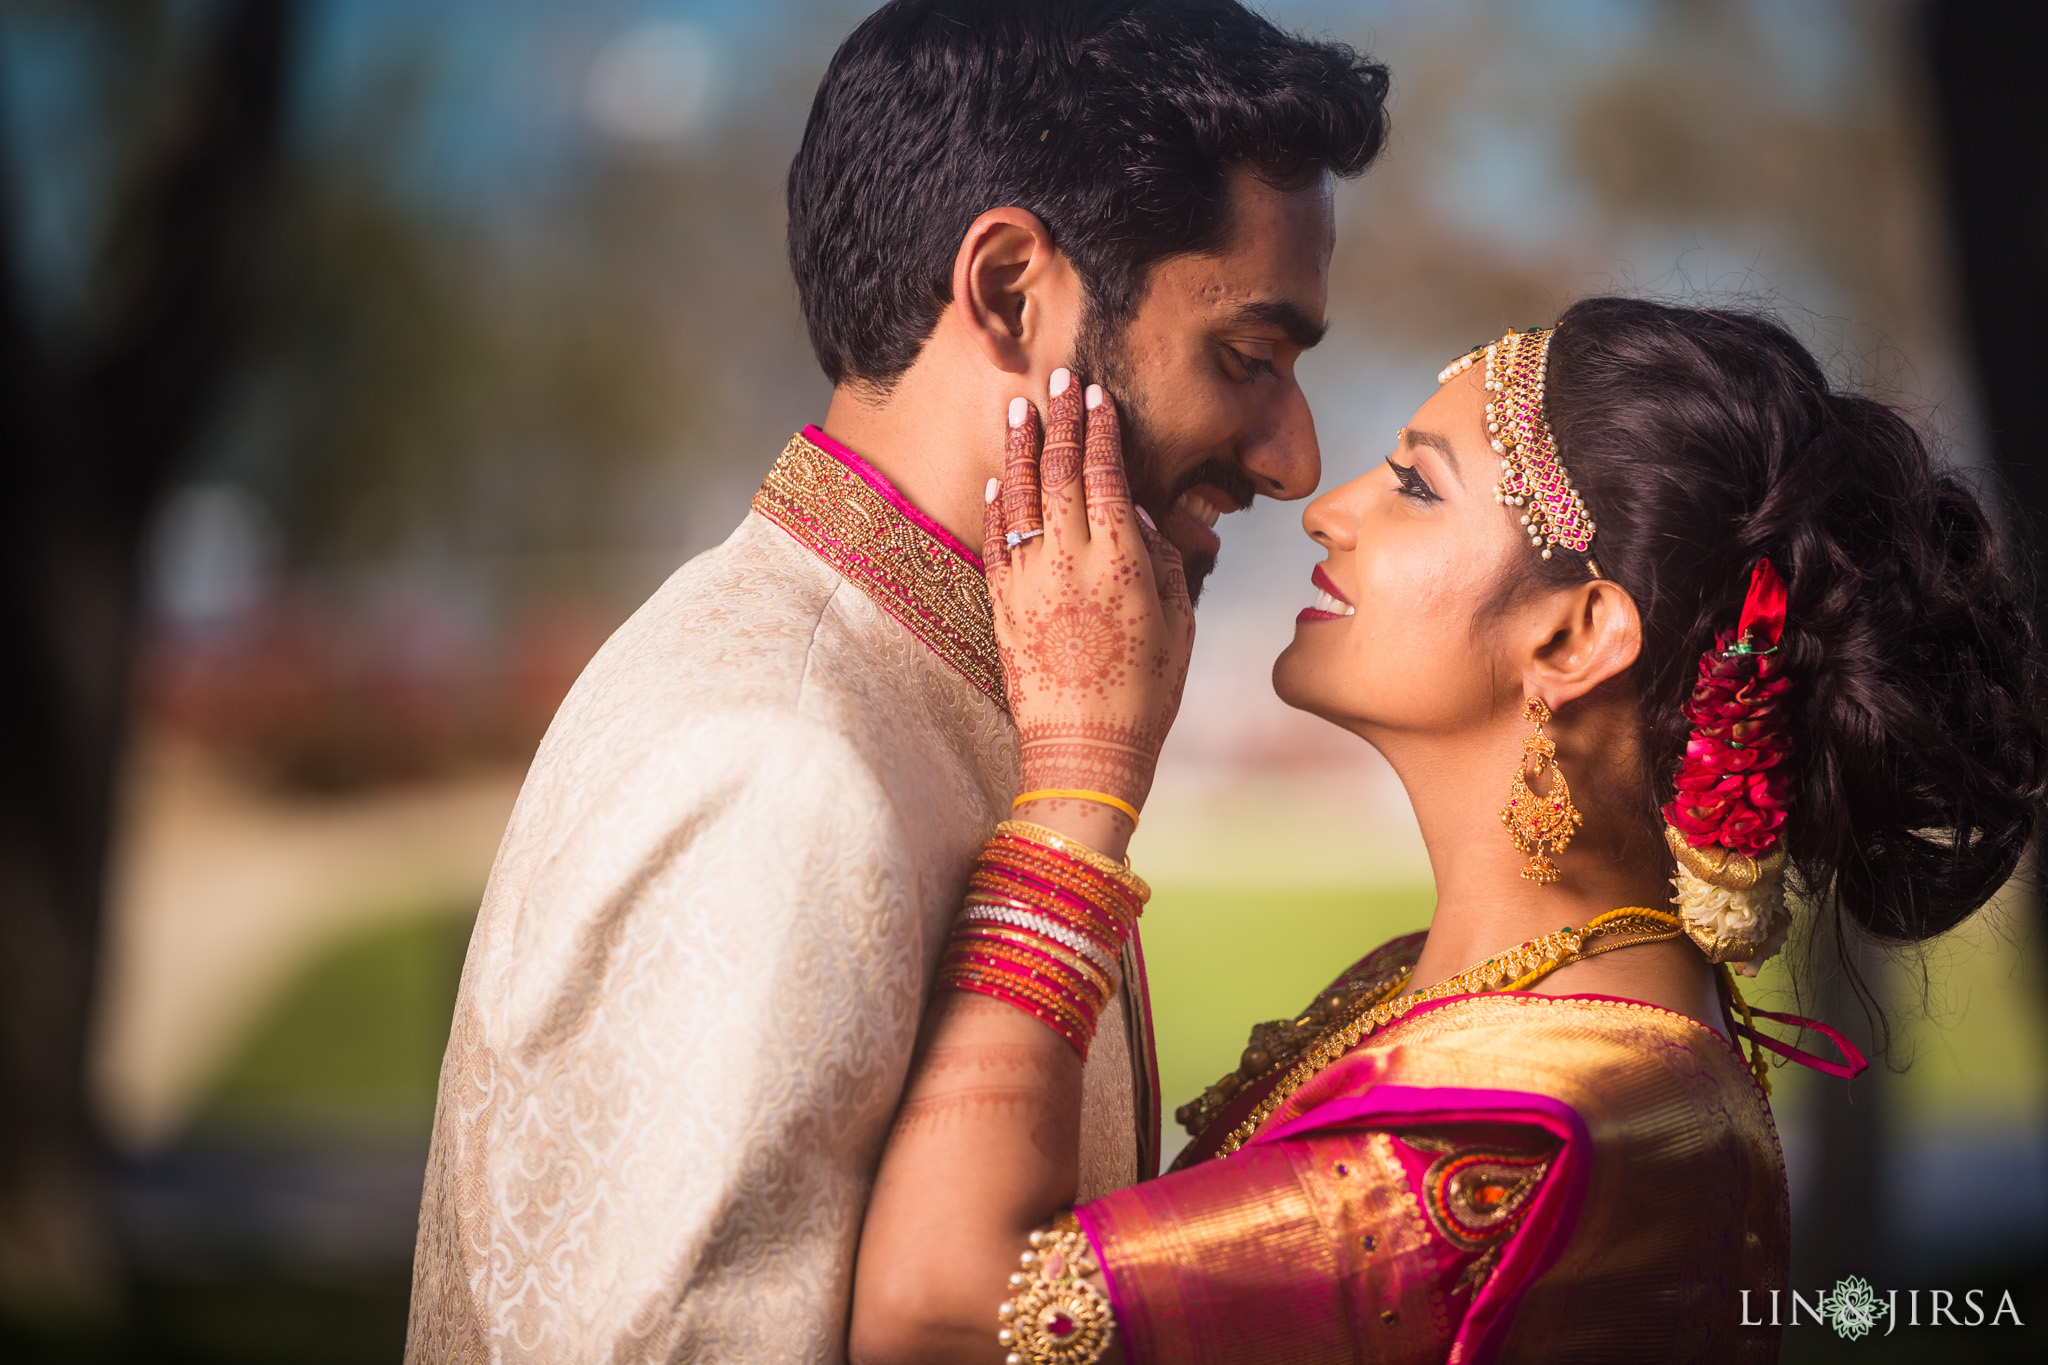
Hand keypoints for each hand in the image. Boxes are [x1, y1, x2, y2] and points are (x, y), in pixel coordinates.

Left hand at [983, 371, 1193, 852]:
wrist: (1085, 751)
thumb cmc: (1147, 694)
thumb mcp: (1178, 624)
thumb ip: (1162, 560)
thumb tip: (1134, 512)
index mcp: (1121, 563)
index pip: (1105, 476)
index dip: (1099, 431)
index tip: (1096, 396)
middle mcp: (1070, 563)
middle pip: (1060, 472)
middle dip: (1059, 420)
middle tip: (1056, 377)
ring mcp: (1029, 582)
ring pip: (1020, 496)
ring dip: (1021, 446)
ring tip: (1020, 407)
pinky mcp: (1001, 606)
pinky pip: (994, 540)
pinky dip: (996, 503)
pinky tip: (999, 475)